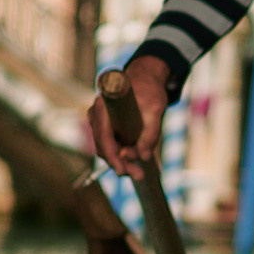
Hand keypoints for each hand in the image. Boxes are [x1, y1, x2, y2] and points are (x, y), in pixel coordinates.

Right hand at [87, 54, 169, 181]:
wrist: (145, 78)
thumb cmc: (149, 90)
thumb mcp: (156, 110)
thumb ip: (150, 133)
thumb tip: (143, 156)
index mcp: (104, 106)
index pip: (103, 137)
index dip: (112, 157)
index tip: (122, 171)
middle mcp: (97, 114)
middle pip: (103, 147)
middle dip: (119, 164)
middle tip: (138, 175)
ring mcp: (99, 121)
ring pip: (106, 148)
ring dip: (121, 161)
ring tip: (139, 170)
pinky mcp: (106, 126)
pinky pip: (110, 144)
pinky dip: (121, 154)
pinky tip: (134, 160)